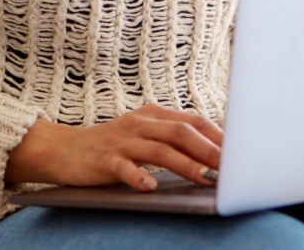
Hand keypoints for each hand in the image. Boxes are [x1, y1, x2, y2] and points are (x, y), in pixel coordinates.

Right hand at [4, 103, 221, 190]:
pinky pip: (124, 168)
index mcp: (153, 116)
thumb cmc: (111, 145)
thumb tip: (212, 154)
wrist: (63, 149)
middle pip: (181, 133)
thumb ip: (171, 139)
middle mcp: (140, 125)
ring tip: (206, 178)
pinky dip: (138, 177)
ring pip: (159, 151)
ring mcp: (122, 142)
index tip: (240, 150)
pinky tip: (150, 187)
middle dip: (209, 149)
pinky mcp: (104, 160)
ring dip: (185, 165)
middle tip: (232, 167)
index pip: (192, 121)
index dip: (217, 135)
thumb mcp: (142, 134)